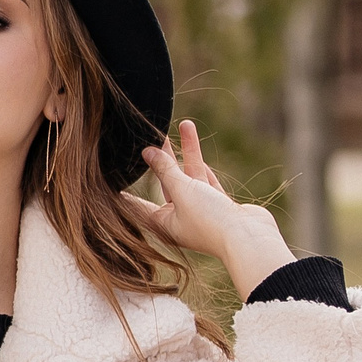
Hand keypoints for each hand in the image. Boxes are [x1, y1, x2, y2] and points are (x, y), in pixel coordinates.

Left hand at [120, 120, 298, 297]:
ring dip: (187, 151)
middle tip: (152, 134)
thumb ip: (165, 170)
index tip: (112, 175)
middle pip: (165, 182)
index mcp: (161, 223)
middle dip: (160, 158)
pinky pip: (206, 180)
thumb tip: (147, 152)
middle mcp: (178, 218)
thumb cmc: (210, 220)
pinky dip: (200, 164)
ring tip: (184, 124)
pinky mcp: (219, 205)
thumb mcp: (182, 191)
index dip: (124, 188)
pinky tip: (193, 148)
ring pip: (189, 176)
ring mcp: (200, 210)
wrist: (249, 237)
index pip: (136, 203)